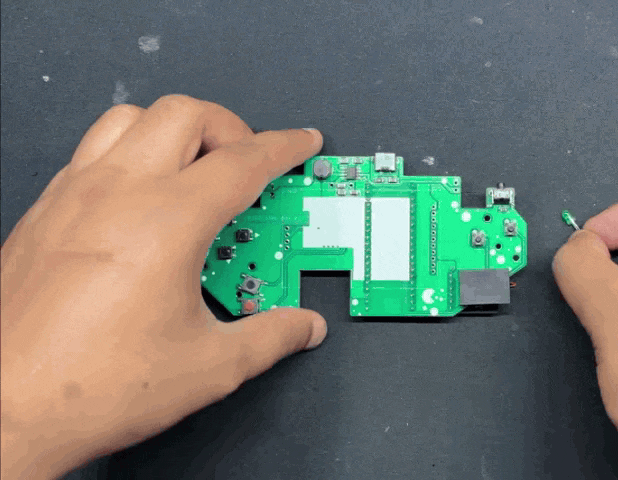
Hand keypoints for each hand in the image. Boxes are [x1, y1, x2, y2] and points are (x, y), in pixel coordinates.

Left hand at [1, 95, 326, 478]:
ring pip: (133, 118)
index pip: (243, 161)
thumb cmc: (85, 386)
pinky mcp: (46, 211)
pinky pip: (95, 149)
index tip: (299, 143)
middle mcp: (117, 193)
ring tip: (197, 167)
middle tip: (250, 166)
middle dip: (232, 129)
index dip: (283, 148)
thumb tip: (301, 326)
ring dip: (176, 131)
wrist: (4, 409)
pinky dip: (132, 152)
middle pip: (187, 115)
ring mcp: (74, 195)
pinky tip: (144, 196)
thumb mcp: (209, 367)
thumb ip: (270, 337)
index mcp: (166, 222)